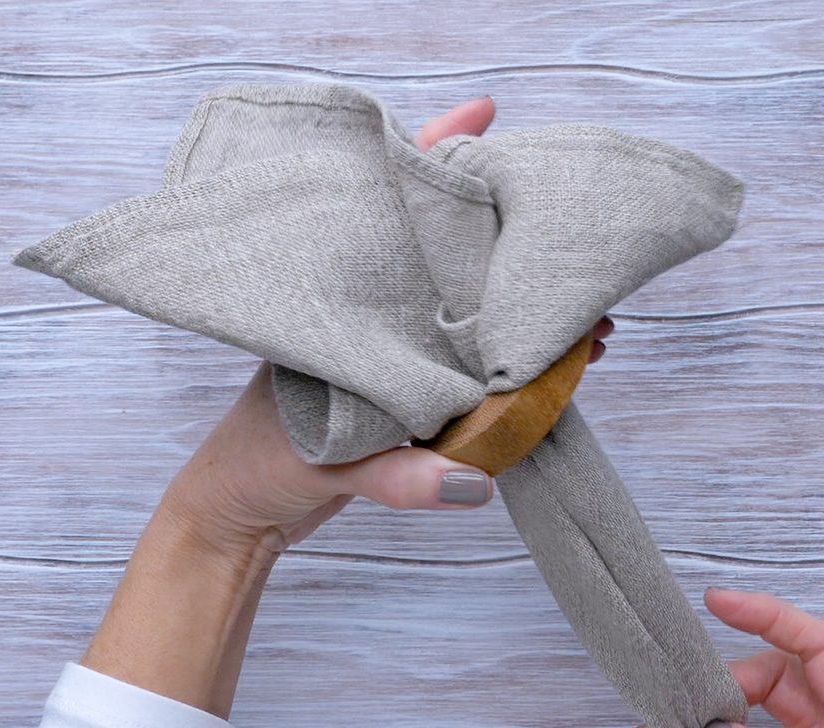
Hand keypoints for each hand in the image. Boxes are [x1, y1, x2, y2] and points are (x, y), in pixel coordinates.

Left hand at [154, 95, 615, 570]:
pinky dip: (509, 366)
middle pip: (447, 260)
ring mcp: (389, 354)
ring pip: (464, 314)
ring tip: (585, 325)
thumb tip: (475, 483)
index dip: (437, 163)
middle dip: (510, 249)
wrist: (238, 515)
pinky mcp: (404, 394)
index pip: (395, 218)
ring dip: (522, 316)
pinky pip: (466, 366)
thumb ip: (397, 476)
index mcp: (342, 307)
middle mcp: (370, 319)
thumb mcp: (327, 465)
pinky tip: (550, 368)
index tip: (483, 116)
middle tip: (574, 249)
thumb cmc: (258, 468)